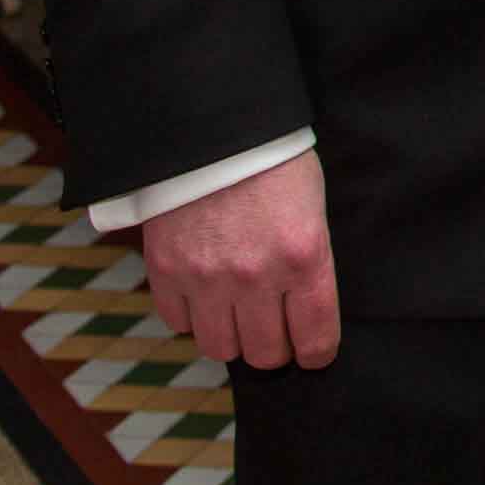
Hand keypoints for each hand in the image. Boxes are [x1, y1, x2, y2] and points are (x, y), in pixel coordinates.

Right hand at [140, 150, 337, 368]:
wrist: (215, 130)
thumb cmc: (274, 163)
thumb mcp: (312, 208)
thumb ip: (307, 261)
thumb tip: (302, 309)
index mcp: (304, 257)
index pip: (316, 336)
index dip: (316, 353)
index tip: (314, 354)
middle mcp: (256, 276)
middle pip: (265, 353)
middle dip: (274, 347)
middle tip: (275, 331)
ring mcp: (207, 278)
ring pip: (220, 347)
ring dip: (232, 336)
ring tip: (238, 314)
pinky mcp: (167, 272)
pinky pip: (179, 323)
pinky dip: (193, 316)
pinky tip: (204, 293)